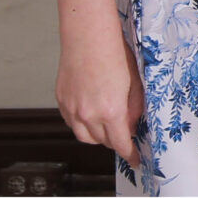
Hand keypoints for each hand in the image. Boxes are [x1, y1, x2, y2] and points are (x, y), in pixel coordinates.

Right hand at [56, 18, 142, 167]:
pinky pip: (72, 122)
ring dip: (97, 135)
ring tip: (108, 124)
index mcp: (111, 111)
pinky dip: (82, 124)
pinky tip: (92, 114)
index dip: (130, 154)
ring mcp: (72, 109)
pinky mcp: (61, 101)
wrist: (88, 37)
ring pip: (84, 136)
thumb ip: (134, 108)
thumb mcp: (135, 83)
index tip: (135, 159)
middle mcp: (88, 114)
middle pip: (102, 142)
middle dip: (115, 141)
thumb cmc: (114, 54)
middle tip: (125, 134)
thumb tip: (133, 124)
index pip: (121, 143)